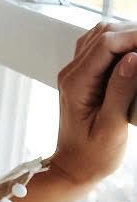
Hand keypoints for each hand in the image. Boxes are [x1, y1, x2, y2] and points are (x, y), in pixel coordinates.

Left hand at [51, 18, 136, 189]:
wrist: (74, 167)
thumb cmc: (91, 155)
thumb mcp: (111, 127)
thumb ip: (120, 91)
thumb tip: (133, 58)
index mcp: (75, 84)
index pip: (106, 44)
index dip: (134, 37)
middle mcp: (71, 73)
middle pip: (104, 34)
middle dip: (133, 33)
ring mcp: (75, 73)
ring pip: (101, 36)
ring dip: (127, 36)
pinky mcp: (84, 76)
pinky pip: (101, 49)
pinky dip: (120, 44)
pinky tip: (135, 54)